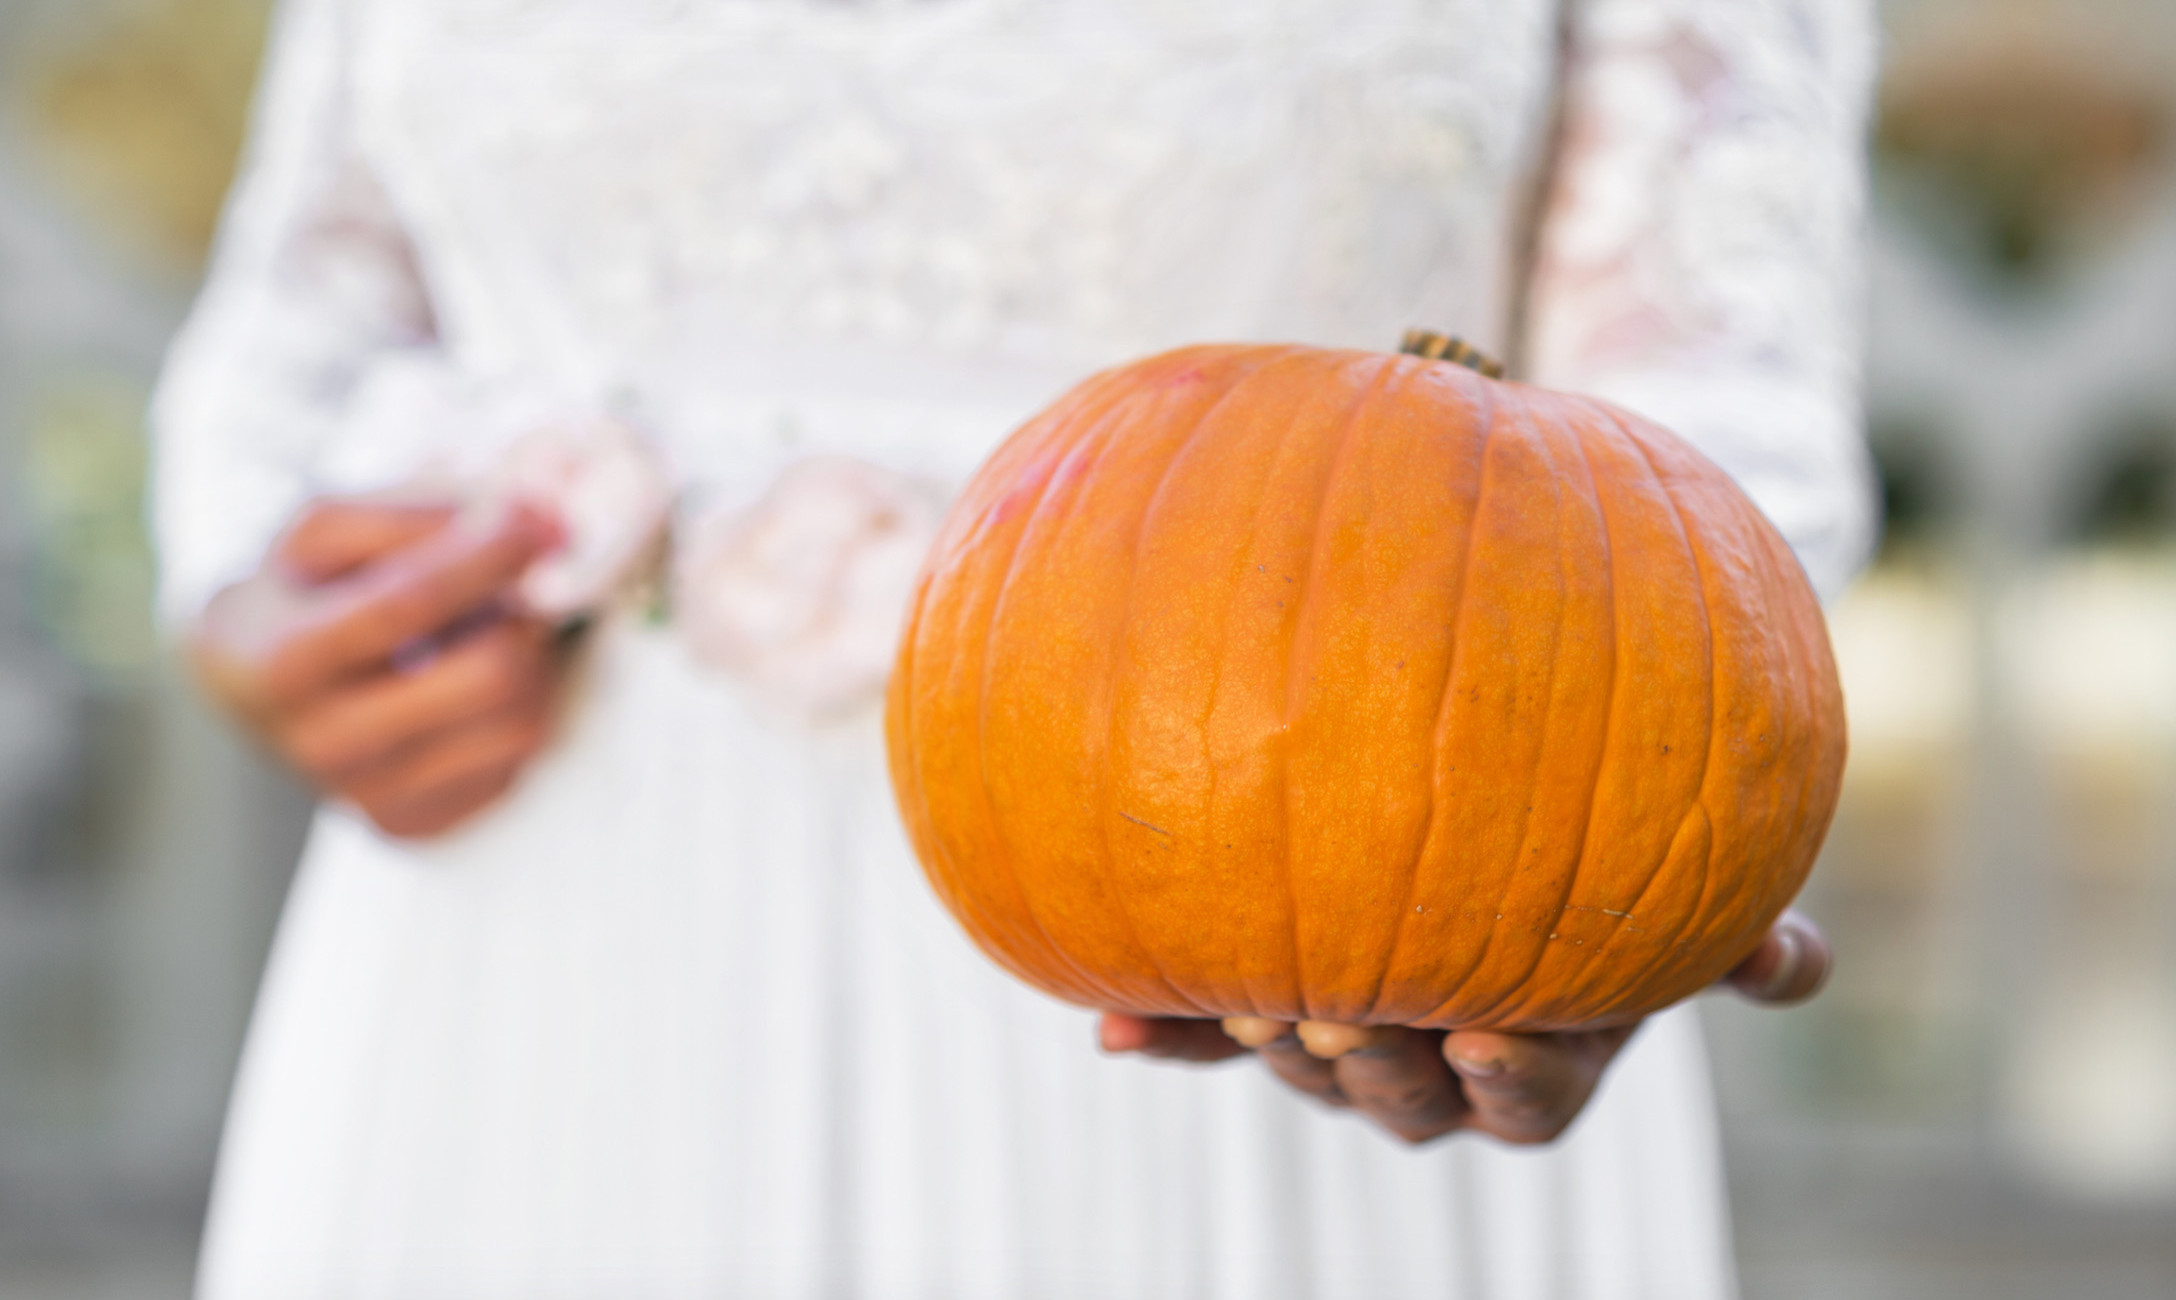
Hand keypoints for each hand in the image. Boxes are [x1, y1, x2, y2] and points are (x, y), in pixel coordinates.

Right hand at [190, 495, 569, 838]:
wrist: (247, 682)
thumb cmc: (298, 591)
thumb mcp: (321, 528)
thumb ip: (415, 510)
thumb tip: (533, 516)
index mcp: (280, 661)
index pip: (409, 604)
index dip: (488, 554)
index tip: (536, 518)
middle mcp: (321, 744)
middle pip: (490, 674)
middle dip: (522, 612)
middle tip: (521, 577)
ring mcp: (369, 797)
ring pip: (520, 724)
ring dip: (530, 659)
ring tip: (491, 626)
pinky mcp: (415, 822)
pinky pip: (515, 762)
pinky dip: (515, 708)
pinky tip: (474, 680)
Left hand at [1099, 910, 1830, 1146]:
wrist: (1518, 803)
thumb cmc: (1615, 856)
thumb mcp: (1681, 902)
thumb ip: (1742, 942)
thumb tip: (1799, 972)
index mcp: (1542, 1057)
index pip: (1523, 1103)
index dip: (1508, 1081)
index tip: (1484, 1033)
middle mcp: (1440, 1062)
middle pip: (1404, 1099)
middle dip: (1375, 1061)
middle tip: (1342, 1008)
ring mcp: (1356, 1033)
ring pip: (1317, 1069)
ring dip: (1280, 1045)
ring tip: (1250, 999)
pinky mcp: (1268, 991)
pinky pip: (1205, 1026)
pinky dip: (1157, 1028)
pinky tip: (1109, 1029)